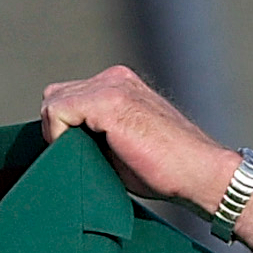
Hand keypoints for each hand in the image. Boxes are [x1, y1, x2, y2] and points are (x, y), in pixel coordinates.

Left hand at [41, 65, 239, 214]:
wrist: (199, 173)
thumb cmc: (165, 170)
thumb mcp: (120, 145)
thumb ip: (93, 133)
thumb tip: (58, 142)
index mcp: (119, 84)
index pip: (67, 96)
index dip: (62, 127)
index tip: (74, 154)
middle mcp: (115, 78)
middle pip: (56, 95)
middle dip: (58, 127)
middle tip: (75, 158)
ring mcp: (112, 86)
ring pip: (53, 101)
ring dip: (58, 132)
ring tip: (81, 158)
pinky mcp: (109, 102)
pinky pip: (57, 111)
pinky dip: (58, 135)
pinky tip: (81, 154)